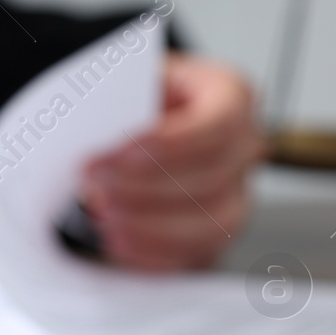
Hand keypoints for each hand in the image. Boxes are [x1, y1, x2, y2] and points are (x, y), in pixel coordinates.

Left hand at [80, 52, 264, 270]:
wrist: (135, 123)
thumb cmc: (138, 98)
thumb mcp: (128, 80)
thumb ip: (119, 97)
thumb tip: (93, 124)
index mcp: (230, 97)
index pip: (220, 122)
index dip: (171, 143)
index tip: (121, 153)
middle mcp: (242, 149)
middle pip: (212, 177)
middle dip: (145, 184)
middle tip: (94, 181)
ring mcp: (236, 196)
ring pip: (211, 223)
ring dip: (150, 223)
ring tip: (102, 213)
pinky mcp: (215, 234)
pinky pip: (195, 254)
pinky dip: (154, 252)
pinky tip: (117, 240)